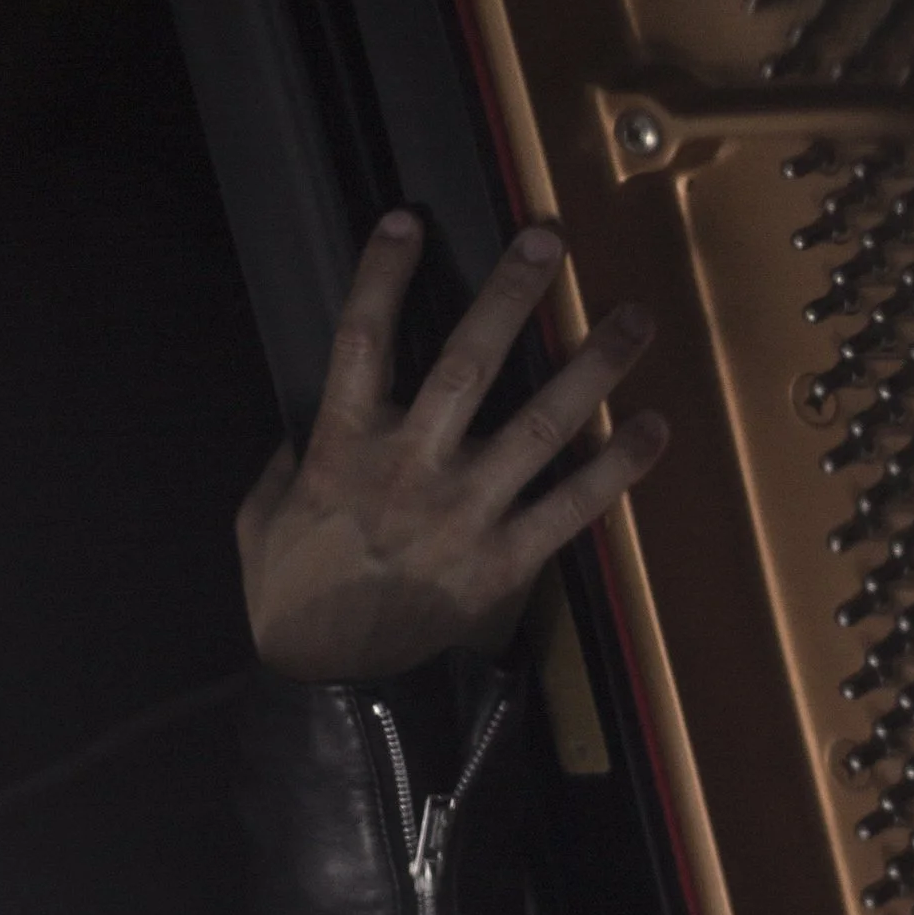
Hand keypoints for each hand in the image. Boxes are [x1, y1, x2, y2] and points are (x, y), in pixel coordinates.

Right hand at [237, 213, 665, 681]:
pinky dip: (617, 468)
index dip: (382, 276)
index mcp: (341, 448)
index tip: (407, 221)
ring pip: (538, 422)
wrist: (335, 694)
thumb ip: (282, 464)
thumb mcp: (259, 523)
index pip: (361, 339)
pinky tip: (654, 427)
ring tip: (635, 318)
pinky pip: (573, 506)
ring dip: (592, 367)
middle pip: (467, 361)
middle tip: (548, 240)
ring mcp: (465, 511)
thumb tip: (299, 427)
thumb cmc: (292, 603)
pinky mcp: (506, 560)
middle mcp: (410, 466)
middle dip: (509, 295)